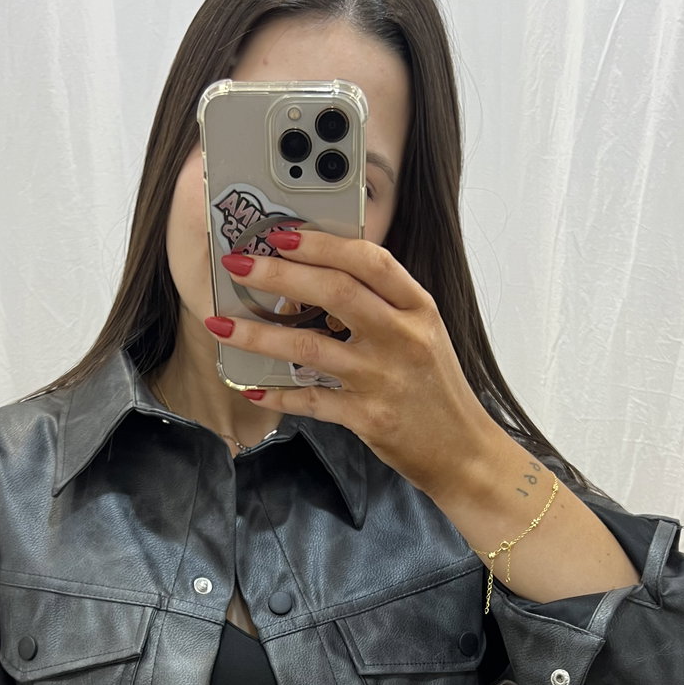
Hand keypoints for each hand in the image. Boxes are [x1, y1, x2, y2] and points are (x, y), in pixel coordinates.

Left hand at [207, 223, 500, 499]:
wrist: (463, 451)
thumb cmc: (436, 389)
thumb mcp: (423, 333)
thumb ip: (383, 305)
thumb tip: (319, 278)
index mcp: (418, 308)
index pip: (369, 260)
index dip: (322, 243)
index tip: (282, 234)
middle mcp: (402, 338)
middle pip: (333, 291)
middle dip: (278, 274)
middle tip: (238, 263)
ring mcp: (383, 379)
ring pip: (308, 347)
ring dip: (257, 334)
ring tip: (220, 324)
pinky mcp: (368, 418)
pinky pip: (310, 400)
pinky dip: (277, 395)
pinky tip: (251, 388)